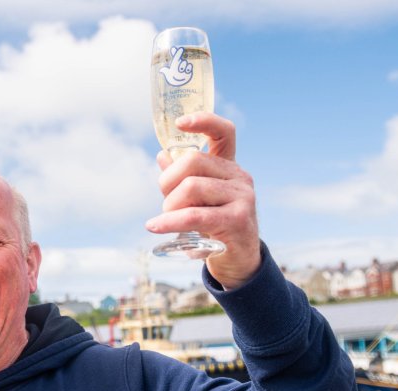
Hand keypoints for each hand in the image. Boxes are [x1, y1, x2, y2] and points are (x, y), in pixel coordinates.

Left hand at [146, 112, 260, 288]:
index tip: (180, 123)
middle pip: (192, 161)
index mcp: (229, 167)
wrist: (237, 261)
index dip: (203, 121)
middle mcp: (239, 177)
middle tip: (165, 202)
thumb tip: (162, 154)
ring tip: (168, 220)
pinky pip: (194, 216)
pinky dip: (170, 221)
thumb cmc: (214, 227)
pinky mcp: (237, 220)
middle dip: (167, 181)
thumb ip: (183, 178)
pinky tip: (154, 226)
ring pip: (190, 187)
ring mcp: (242, 197)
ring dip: (169, 205)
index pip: (223, 132)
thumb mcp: (198, 200)